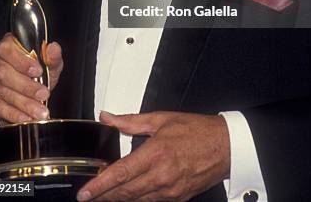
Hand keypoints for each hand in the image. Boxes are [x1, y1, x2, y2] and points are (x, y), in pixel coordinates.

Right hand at [0, 33, 62, 123]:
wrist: (22, 86)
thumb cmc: (34, 70)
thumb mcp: (47, 62)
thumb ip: (51, 56)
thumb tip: (53, 49)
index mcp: (8, 45)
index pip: (8, 50)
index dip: (22, 62)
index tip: (38, 71)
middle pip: (4, 73)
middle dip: (26, 87)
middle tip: (43, 95)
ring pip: (0, 91)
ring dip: (21, 104)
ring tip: (38, 111)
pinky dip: (11, 113)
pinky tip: (24, 117)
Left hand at [77, 110, 229, 200]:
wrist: (225, 146)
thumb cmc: (196, 130)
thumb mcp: (162, 119)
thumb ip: (131, 121)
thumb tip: (108, 117)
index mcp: (156, 153)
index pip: (121, 174)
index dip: (100, 185)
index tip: (85, 192)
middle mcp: (162, 176)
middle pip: (125, 193)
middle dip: (104, 196)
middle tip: (89, 195)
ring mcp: (170, 190)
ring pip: (137, 200)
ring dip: (119, 199)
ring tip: (105, 195)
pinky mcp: (178, 198)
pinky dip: (138, 199)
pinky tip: (130, 195)